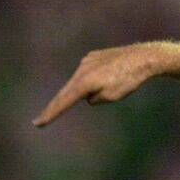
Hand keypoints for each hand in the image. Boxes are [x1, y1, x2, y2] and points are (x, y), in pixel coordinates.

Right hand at [33, 44, 157, 126]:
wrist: (143, 57)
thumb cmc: (129, 80)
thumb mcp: (111, 96)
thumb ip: (95, 99)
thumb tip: (88, 96)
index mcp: (84, 82)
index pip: (63, 102)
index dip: (50, 114)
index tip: (37, 123)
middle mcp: (81, 70)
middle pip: (66, 91)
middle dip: (58, 105)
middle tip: (41, 120)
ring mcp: (87, 61)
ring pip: (81, 82)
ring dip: (86, 89)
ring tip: (113, 86)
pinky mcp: (94, 56)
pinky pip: (90, 73)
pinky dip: (93, 79)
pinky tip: (110, 76)